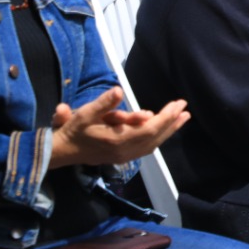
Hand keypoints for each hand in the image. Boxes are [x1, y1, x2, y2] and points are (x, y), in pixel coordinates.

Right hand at [50, 85, 188, 167]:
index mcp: (118, 140)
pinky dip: (158, 138)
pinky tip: (165, 131)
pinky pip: (147, 148)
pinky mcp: (123, 157)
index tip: (178, 104)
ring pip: (153, 144)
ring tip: (182, 119)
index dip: (167, 117)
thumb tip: (119, 91)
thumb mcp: (85, 114)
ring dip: (168, 131)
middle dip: (172, 122)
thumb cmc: (74, 130)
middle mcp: (125, 151)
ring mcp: (125, 156)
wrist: (62, 152)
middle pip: (156, 136)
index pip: (150, 128)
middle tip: (185, 109)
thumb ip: (104, 103)